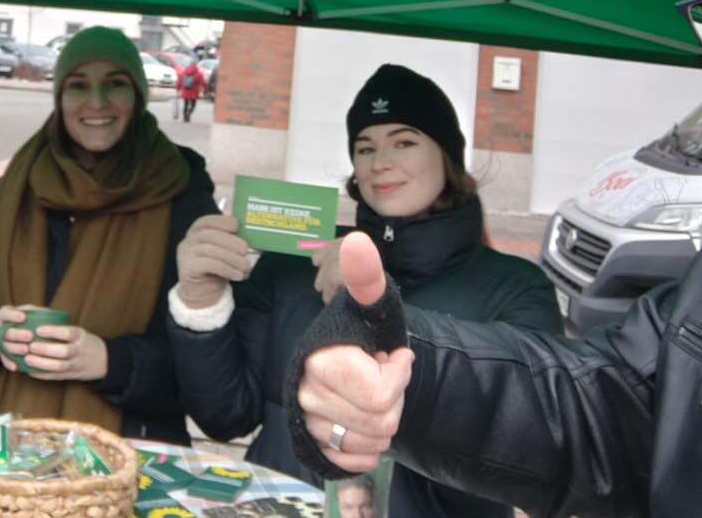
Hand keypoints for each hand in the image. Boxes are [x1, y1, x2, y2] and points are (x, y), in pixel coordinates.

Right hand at [0, 304, 37, 371]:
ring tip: (26, 350)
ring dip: (15, 349)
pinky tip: (16, 367)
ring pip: (4, 346)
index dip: (13, 316)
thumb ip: (35, 311)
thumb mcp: (24, 310)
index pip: (5, 313)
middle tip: (30, 336)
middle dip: (17, 335)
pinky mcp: (0, 353)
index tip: (23, 317)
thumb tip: (52, 314)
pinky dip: (8, 363)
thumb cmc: (18, 319)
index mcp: (4, 315)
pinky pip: (3, 359)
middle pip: (6, 332)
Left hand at [23, 323, 108, 381]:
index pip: (68, 333)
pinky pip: (56, 377)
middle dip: (46, 350)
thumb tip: (36, 320)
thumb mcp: (79, 332)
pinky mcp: (71, 376)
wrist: (104, 360)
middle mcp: (79, 351)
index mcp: (80, 336)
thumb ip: (62, 329)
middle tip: (30, 346)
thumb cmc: (84, 342)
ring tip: (27, 359)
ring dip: (42, 364)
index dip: (53, 331)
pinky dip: (43, 375)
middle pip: (64, 352)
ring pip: (59, 366)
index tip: (38, 329)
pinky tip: (30, 371)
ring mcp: (76, 365)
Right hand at [175, 213, 249, 308]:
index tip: (237, 227)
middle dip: (232, 242)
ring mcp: (186, 253)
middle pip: (211, 235)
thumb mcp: (223, 250)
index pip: (207, 220)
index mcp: (197, 231)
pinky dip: (227, 269)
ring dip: (233, 258)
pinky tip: (238, 275)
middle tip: (246, 251)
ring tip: (245, 267)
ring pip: (212, 250)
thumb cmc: (216, 269)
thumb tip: (244, 222)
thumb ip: (230, 237)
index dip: (223, 222)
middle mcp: (188, 240)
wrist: (202, 294)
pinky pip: (210, 265)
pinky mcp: (188, 268)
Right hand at [297, 232, 413, 472]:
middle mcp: (305, 394)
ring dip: (383, 421)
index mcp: (318, 359)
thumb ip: (366, 276)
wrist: (351, 359)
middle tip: (379, 376)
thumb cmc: (364, 332)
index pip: (380, 395)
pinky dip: (370, 446)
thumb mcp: (372, 305)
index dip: (396, 377)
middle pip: (380, 422)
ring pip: (372, 444)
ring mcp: (307, 422)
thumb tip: (357, 240)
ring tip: (371, 394)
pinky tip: (363, 419)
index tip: (389, 357)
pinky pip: (357, 463)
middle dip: (393, 399)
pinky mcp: (312, 446)